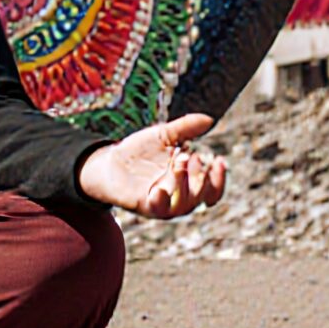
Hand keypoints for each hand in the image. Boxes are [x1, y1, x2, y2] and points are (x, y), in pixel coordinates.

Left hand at [77, 113, 227, 218]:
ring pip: (183, 204)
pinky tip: (160, 187)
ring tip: (177, 161)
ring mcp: (163, 203)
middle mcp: (178, 197)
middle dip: (202, 178)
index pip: (211, 190)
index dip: (219, 179)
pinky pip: (158, 209)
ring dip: (184, 183)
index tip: (219, 160)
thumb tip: (209, 119)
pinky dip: (162, 200)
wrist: (109, 161)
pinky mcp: (145, 205)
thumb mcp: (164, 135)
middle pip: (201, 198)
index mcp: (187, 183)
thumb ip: (186, 128)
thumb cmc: (140, 151)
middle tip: (193, 157)